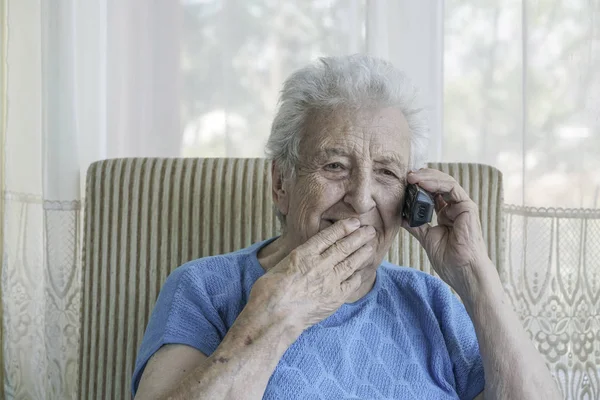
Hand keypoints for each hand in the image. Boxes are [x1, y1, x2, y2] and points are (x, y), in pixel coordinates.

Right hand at [250, 219, 375, 330]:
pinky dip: (358, 275)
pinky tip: (363, 270)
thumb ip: (297, 260)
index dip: (343, 228)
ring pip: (351, 262)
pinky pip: (351, 283)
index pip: (328, 236)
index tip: (354, 222)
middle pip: (344, 246)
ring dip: (362, 253)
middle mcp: (320, 264)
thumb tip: (304, 256)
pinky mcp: (335, 298)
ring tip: (371, 245)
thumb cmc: (269, 292)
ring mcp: (330, 281)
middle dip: (359, 237)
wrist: (274, 316)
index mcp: (304, 253)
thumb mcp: (280, 266)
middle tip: (370, 230)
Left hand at [402, 169, 492, 295]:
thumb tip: (402, 216)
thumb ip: (417, 226)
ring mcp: (462, 207)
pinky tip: (423, 183)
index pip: (433, 193)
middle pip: (439, 185)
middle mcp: (454, 208)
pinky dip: (437, 183)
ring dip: (427, 177)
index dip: (419, 186)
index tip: (404, 184)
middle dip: (422, 178)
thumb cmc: (449, 260)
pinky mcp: (467, 207)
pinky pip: (452, 188)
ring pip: (445, 182)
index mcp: (446, 215)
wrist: (462, 271)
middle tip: (406, 176)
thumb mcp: (427, 238)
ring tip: (412, 177)